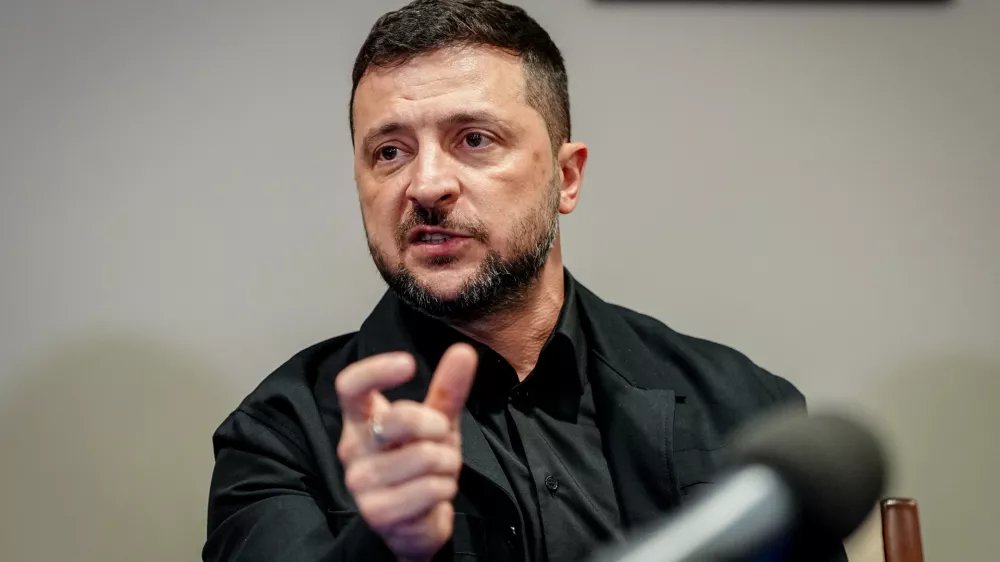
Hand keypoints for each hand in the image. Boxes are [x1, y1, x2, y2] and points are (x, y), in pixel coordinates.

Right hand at [335, 343, 477, 561]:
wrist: (415, 521)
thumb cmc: (419, 463)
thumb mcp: (436, 423)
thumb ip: (447, 389)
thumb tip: (463, 352)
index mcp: (361, 419)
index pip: (350, 386)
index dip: (376, 370)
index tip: (407, 363)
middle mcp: (352, 447)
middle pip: (399, 418)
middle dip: (435, 427)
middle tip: (440, 438)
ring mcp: (360, 481)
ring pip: (424, 456)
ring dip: (447, 464)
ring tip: (438, 472)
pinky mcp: (376, 511)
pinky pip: (429, 488)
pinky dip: (445, 488)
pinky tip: (435, 493)